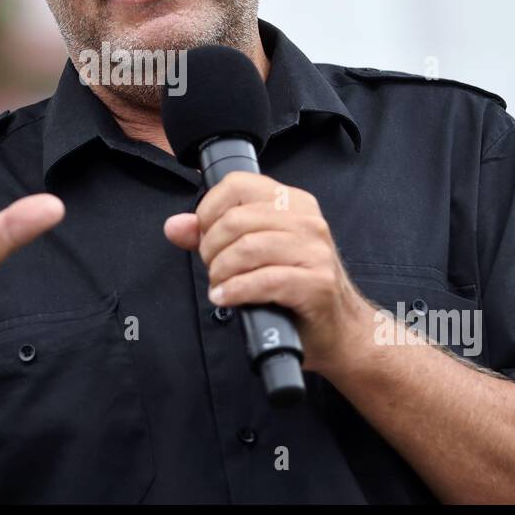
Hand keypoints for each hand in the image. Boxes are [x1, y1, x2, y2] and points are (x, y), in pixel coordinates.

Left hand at [163, 171, 371, 377]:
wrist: (339, 329)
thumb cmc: (295, 287)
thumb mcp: (255, 253)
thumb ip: (212, 235)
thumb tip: (175, 226)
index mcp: (293, 202)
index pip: (237, 185)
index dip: (209, 211)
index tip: (206, 237)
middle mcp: (307, 220)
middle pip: (236, 219)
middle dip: (211, 248)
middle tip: (213, 269)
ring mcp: (315, 251)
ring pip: (247, 248)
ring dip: (221, 272)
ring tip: (220, 286)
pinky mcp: (317, 283)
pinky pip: (264, 280)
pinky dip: (236, 291)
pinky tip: (227, 298)